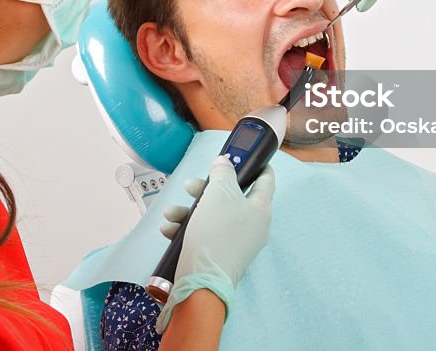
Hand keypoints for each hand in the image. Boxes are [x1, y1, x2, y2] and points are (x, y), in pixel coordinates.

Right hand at [155, 157, 274, 333]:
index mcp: (261, 209)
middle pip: (231, 197)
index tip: (247, 155)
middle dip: (205, 189)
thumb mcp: (219, 192)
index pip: (265, 180)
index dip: (256, 164)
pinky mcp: (220, 256)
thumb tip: (225, 163)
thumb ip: (223, 172)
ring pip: (213, 216)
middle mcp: (253, 226)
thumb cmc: (216, 232)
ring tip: (171, 214)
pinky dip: (188, 229)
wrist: (202, 280)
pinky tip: (170, 230)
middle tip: (190, 185)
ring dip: (189, 211)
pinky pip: (206, 234)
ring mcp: (237, 243)